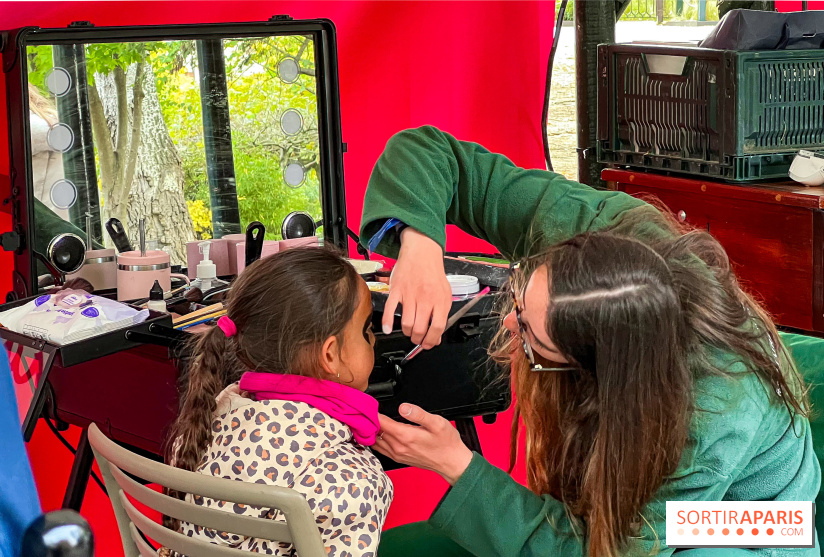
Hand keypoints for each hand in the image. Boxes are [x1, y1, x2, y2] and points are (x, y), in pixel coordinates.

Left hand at [373, 403, 472, 484]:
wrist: (452, 462)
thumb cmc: (446, 443)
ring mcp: (397, 454)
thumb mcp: (437, 423)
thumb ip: (418, 414)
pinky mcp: (399, 459)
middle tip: (368, 410)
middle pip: (376, 432)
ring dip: (371, 431)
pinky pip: (381, 449)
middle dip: (371, 421)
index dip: (374, 412)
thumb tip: (403, 407)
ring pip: (375, 442)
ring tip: (370, 420)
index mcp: (405, 436)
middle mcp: (398, 447)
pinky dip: (376, 441)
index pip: (381, 422)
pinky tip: (377, 434)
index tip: (370, 405)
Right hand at [382, 228, 451, 348]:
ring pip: (407, 323)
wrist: (422, 251)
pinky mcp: (397, 290)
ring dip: (407, 332)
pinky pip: (390, 309)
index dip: (432, 340)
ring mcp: (410, 294)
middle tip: (417, 340)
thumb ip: (442, 313)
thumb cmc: (433, 273)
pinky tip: (388, 329)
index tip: (428, 344)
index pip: (437, 327)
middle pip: (420, 328)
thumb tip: (436, 336)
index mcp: (440, 299)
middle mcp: (425, 298)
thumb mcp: (445, 293)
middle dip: (418, 339)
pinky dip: (387, 322)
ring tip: (409, 331)